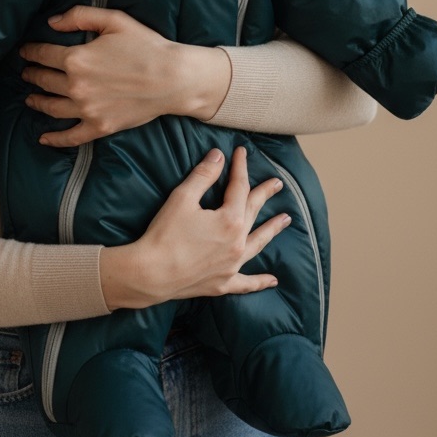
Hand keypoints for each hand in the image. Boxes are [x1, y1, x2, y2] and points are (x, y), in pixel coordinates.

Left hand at [19, 5, 231, 146]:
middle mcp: (76, 86)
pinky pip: (71, 137)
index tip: (25, 51)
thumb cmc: (146, 45)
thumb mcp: (114, 20)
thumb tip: (51, 22)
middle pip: (43, 81)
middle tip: (26, 72)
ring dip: (36, 102)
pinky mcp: (100, 127)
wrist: (173, 78)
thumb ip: (79, 16)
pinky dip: (54, 139)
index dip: (31, 52)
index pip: (43, 55)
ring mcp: (87, 110)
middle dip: (32, 75)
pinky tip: (43, 138)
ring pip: (51, 108)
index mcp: (76, 59)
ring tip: (30, 98)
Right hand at [99, 146, 289, 309]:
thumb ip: (203, 176)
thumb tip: (219, 156)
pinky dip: (260, 281)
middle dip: (264, 194)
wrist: (151, 274)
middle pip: (253, 212)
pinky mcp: (223, 283)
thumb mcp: (182, 198)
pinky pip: (247, 282)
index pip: (239, 187)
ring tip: (286, 219)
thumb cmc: (164, 234)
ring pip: (258, 243)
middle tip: (277, 184)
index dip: (240, 167)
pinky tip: (273, 280)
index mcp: (230, 220)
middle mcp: (237, 243)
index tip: (241, 152)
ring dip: (272, 230)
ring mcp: (233, 265)